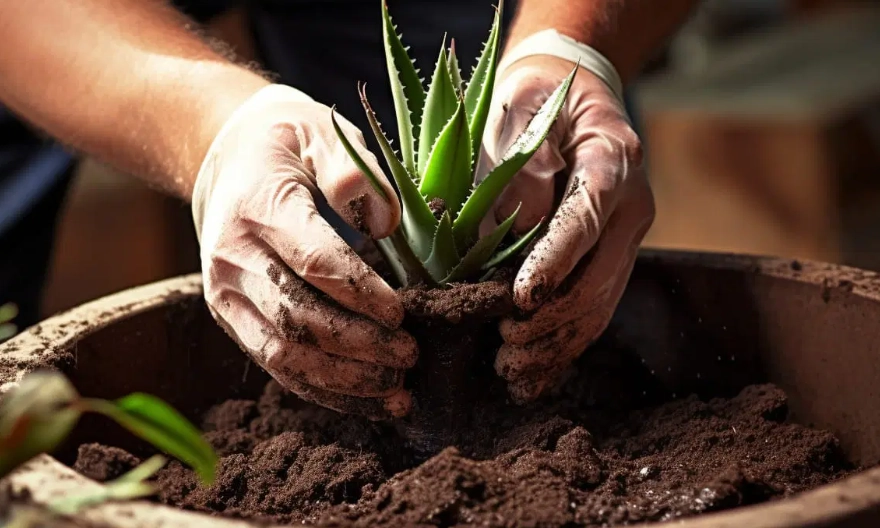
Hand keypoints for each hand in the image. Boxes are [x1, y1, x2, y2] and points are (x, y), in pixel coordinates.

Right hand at [192, 84, 417, 419]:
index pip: (313, 261)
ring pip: (284, 353)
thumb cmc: (286, 145)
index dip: (361, 293)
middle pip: (299, 316)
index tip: (402, 312)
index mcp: (257, 208)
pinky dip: (322, 390)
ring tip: (397, 389)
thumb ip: (351, 170)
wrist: (225, 160)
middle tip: (410, 354)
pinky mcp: (231, 318)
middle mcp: (232, 257)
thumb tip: (384, 222)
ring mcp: (226, 294)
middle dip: (360, 345)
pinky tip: (366, 399)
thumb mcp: (319, 133)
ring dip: (344, 379)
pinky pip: (276, 366)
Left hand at [481, 56, 654, 402]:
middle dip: (550, 320)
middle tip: (505, 346)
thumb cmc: (536, 98)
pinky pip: (595, 308)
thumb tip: (516, 227)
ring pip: (600, 304)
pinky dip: (565, 343)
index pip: (586, 218)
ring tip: (513, 370)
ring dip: (557, 343)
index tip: (521, 298)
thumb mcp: (519, 108)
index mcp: (613, 159)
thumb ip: (517, 164)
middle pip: (599, 277)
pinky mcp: (612, 258)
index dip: (556, 262)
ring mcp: (626, 237)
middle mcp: (631, 205)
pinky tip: (534, 369)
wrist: (569, 94)